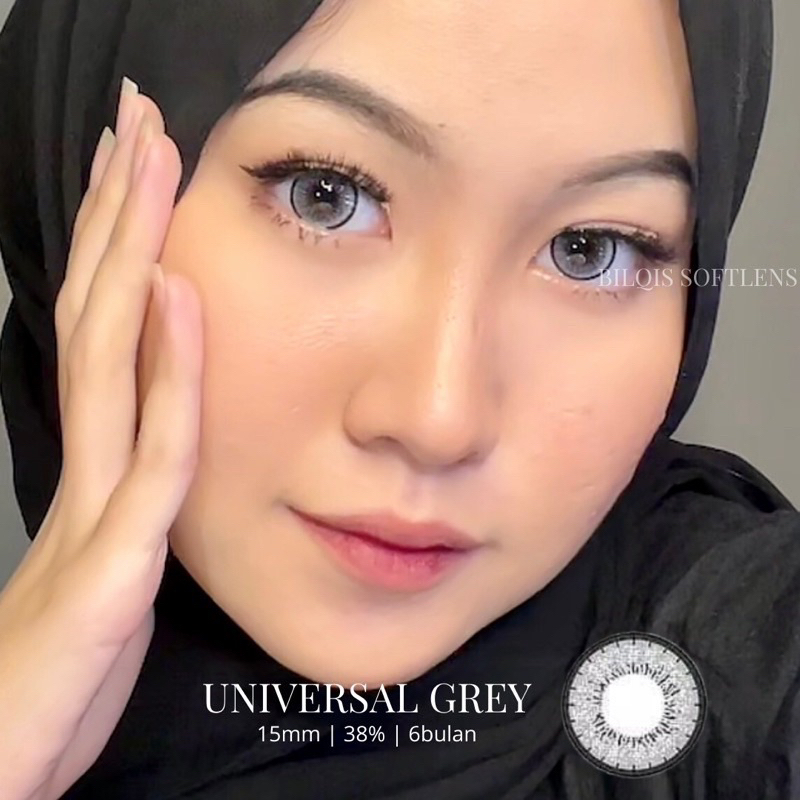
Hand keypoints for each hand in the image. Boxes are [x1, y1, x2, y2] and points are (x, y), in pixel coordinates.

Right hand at [0, 78, 202, 799]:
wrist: (5, 762)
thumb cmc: (59, 671)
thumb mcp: (106, 568)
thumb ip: (132, 499)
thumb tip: (155, 434)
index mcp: (93, 466)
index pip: (103, 334)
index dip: (116, 247)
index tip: (136, 167)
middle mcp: (85, 466)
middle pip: (98, 316)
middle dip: (118, 215)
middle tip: (136, 121)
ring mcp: (91, 508)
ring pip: (109, 358)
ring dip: (129, 256)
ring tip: (146, 162)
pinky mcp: (108, 566)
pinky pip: (149, 454)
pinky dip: (165, 373)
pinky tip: (175, 296)